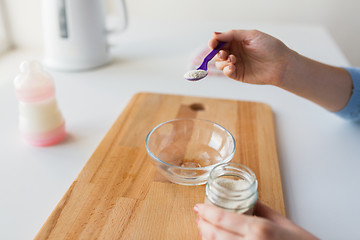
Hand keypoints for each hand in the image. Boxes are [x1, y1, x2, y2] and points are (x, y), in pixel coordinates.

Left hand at [194, 201, 318, 239]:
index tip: (197, 207)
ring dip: (206, 237)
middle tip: (198, 216)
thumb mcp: (282, 222)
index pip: (222, 219)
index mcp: (259, 230)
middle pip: (214, 235)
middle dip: (202, 225)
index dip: (206, 212)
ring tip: (203, 228)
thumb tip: (247, 199)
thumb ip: (261, 209)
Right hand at [209, 30, 292, 85]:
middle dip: (217, 52)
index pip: (220, 41)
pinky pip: (227, 72)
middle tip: (224, 53)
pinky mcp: (238, 75)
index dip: (214, 42)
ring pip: (220, 63)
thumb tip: (214, 35)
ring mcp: (236, 64)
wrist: (281, 64)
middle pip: (218, 53)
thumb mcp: (251, 35)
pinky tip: (233, 67)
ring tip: (233, 59)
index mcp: (237, 41)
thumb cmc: (270, 47)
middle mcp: (235, 52)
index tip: (212, 43)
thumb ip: (231, 34)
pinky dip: (226, 69)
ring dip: (223, 61)